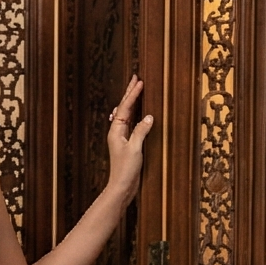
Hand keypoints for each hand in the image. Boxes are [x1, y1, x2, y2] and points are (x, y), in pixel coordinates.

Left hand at [103, 76, 153, 200]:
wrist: (122, 186)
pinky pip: (132, 123)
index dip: (133, 94)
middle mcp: (117, 131)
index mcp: (116, 130)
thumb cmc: (125, 169)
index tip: (140, 82)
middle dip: (130, 93)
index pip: (125, 107)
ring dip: (133, 101)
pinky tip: (138, 111)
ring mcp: (122, 137)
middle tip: (136, 78)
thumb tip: (149, 117)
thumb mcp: (135, 149)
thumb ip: (141, 132)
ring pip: (128, 114)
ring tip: (136, 89)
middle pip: (124, 107)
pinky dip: (135, 113)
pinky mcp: (128, 143)